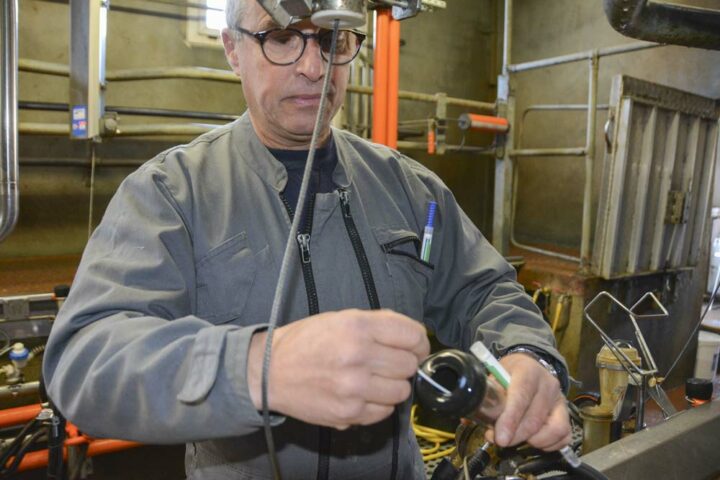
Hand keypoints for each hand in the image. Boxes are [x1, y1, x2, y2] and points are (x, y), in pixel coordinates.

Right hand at [247, 309, 429, 429]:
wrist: (270, 371)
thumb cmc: (306, 342)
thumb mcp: (341, 318)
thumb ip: (378, 325)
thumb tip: (413, 337)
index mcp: (358, 327)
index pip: (412, 336)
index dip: (419, 342)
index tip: (415, 346)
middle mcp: (359, 356)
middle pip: (409, 365)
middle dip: (403, 363)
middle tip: (388, 362)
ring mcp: (355, 388)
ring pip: (402, 391)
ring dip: (393, 385)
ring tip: (374, 379)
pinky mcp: (349, 412)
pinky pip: (385, 412)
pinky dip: (380, 404)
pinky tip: (364, 394)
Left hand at [484, 353, 570, 450]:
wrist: (531, 365)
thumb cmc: (510, 373)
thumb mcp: (496, 375)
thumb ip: (488, 395)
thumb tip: (471, 418)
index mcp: (527, 371)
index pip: (521, 397)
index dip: (510, 420)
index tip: (499, 437)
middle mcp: (548, 384)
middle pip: (535, 418)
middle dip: (515, 436)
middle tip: (499, 440)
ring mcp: (560, 399)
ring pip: (553, 429)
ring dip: (532, 441)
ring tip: (516, 438)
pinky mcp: (566, 412)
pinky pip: (564, 436)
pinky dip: (549, 444)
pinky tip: (533, 441)